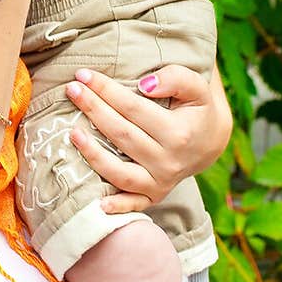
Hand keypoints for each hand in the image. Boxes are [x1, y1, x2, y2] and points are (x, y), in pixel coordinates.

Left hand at [64, 64, 231, 211]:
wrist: (210, 141)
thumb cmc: (197, 108)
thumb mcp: (197, 87)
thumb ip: (176, 78)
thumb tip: (145, 85)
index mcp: (179, 133)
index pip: (133, 108)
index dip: (106, 90)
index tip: (83, 74)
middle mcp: (169, 162)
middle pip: (121, 135)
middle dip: (93, 110)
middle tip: (71, 89)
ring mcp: (161, 182)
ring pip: (120, 172)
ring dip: (92, 154)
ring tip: (71, 133)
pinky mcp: (154, 195)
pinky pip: (132, 203)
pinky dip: (116, 206)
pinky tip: (97, 203)